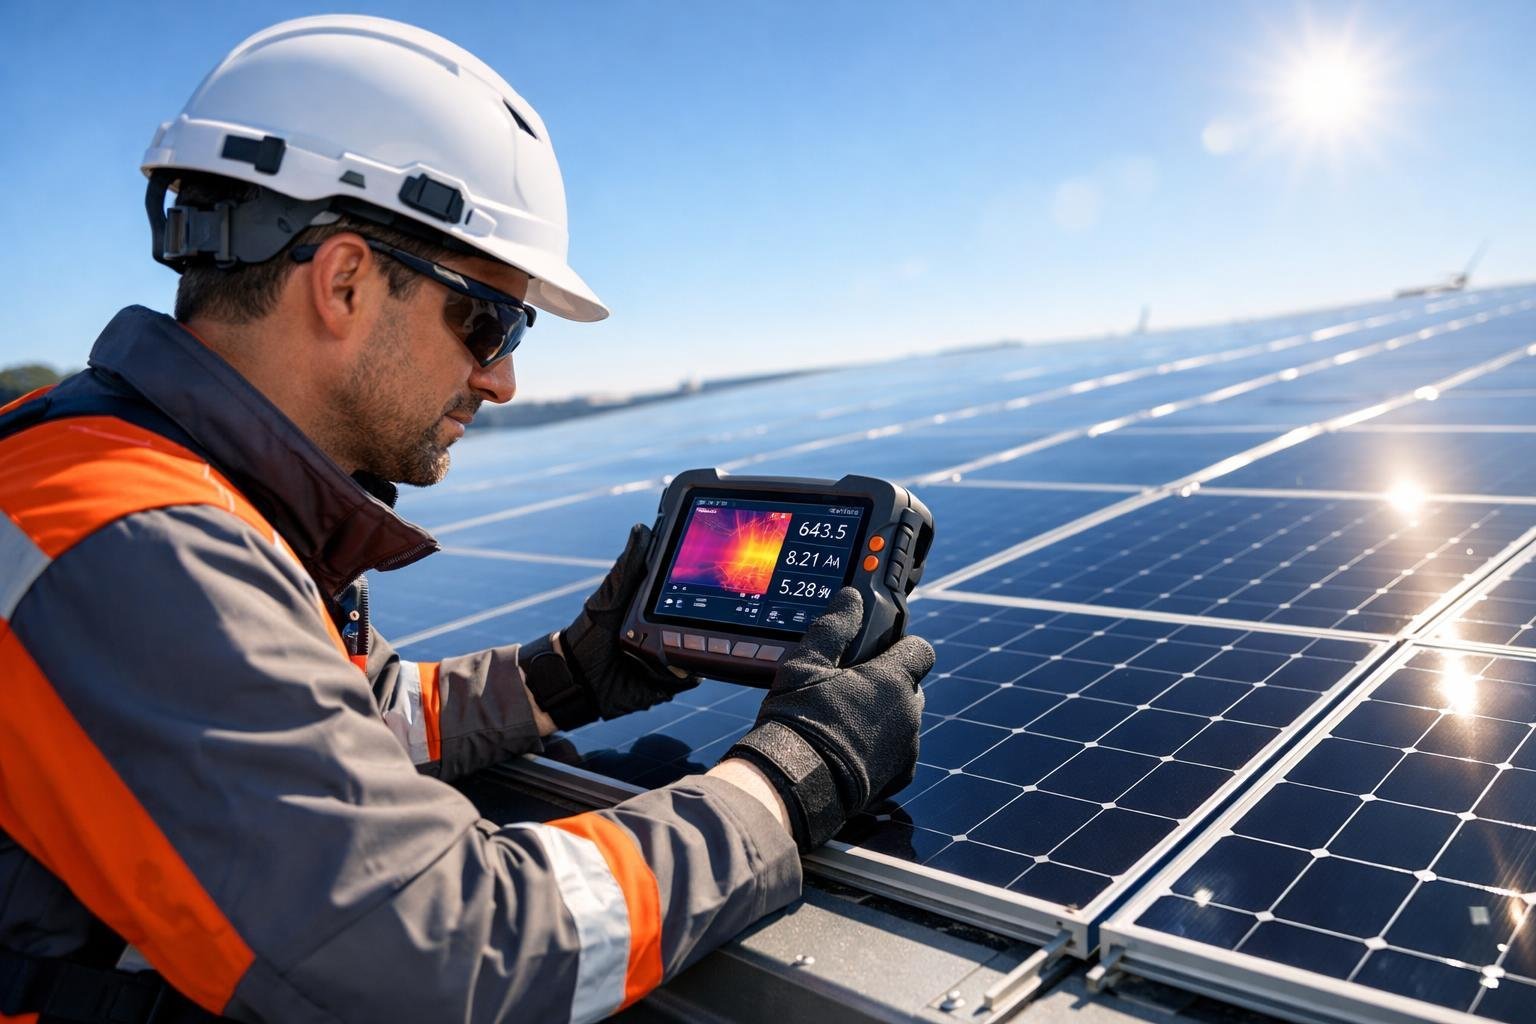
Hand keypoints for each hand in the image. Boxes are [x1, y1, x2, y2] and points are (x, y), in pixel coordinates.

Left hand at [521, 523, 697, 728]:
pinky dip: (688, 671)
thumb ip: (627, 568)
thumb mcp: (610, 597)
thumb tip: (641, 529)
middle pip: (702, 622)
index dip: (703, 583)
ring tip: (675, 647)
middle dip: (706, 621)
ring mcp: (673, 655)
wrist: (579, 679)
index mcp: (657, 606)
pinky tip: (676, 666)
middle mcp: (669, 629)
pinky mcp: (671, 681)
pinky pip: (692, 676)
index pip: (690, 591)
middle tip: (692, 620)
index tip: (709, 574)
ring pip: (703, 649)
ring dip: (696, 648)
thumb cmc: (590, 634)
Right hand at [724, 588, 932, 850]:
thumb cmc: (800, 720)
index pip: (921, 650)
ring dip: (884, 718)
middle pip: (911, 686)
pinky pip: (898, 753)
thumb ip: (834, 626)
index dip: (903, 648)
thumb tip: (851, 598)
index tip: (882, 651)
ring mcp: (908, 746)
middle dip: (888, 685)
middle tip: (850, 689)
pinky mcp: (901, 776)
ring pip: (904, 720)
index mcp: (893, 679)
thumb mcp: (806, 664)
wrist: (797, 782)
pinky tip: (850, 750)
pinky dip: (881, 749)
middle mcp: (909, 711)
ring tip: (845, 723)